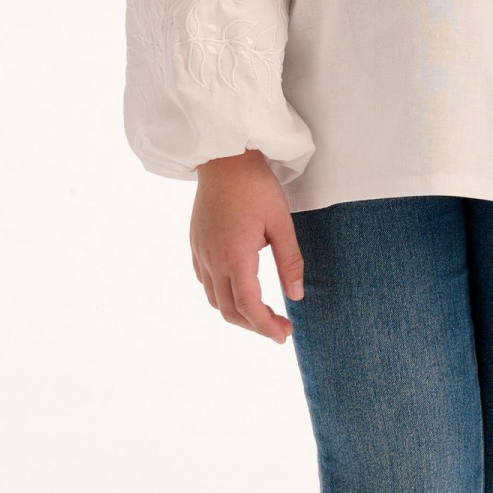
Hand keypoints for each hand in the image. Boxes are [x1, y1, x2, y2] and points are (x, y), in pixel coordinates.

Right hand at [190, 150, 305, 343]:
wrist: (223, 157)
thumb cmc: (255, 186)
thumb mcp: (281, 223)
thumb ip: (290, 262)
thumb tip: (296, 295)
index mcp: (235, 256)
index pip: (248, 306)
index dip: (266, 326)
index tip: (284, 335)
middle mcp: (212, 260)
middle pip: (229, 310)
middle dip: (254, 325)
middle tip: (279, 328)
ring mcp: (200, 252)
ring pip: (214, 299)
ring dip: (236, 313)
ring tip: (260, 314)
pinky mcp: (195, 243)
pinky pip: (204, 281)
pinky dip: (221, 295)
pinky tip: (238, 289)